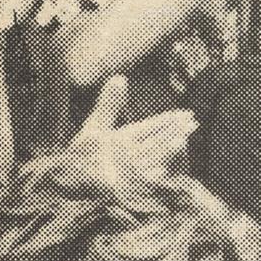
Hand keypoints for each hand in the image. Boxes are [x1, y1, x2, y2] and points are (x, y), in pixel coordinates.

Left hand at [66, 76, 198, 212]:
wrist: (67, 177)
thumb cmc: (81, 154)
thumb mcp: (97, 125)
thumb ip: (110, 104)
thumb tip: (120, 77)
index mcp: (127, 139)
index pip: (152, 127)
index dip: (168, 120)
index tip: (187, 113)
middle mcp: (132, 153)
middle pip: (157, 140)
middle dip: (175, 132)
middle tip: (193, 122)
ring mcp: (128, 169)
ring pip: (153, 156)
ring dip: (168, 149)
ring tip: (182, 139)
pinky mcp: (123, 184)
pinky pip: (139, 178)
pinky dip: (151, 174)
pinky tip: (162, 168)